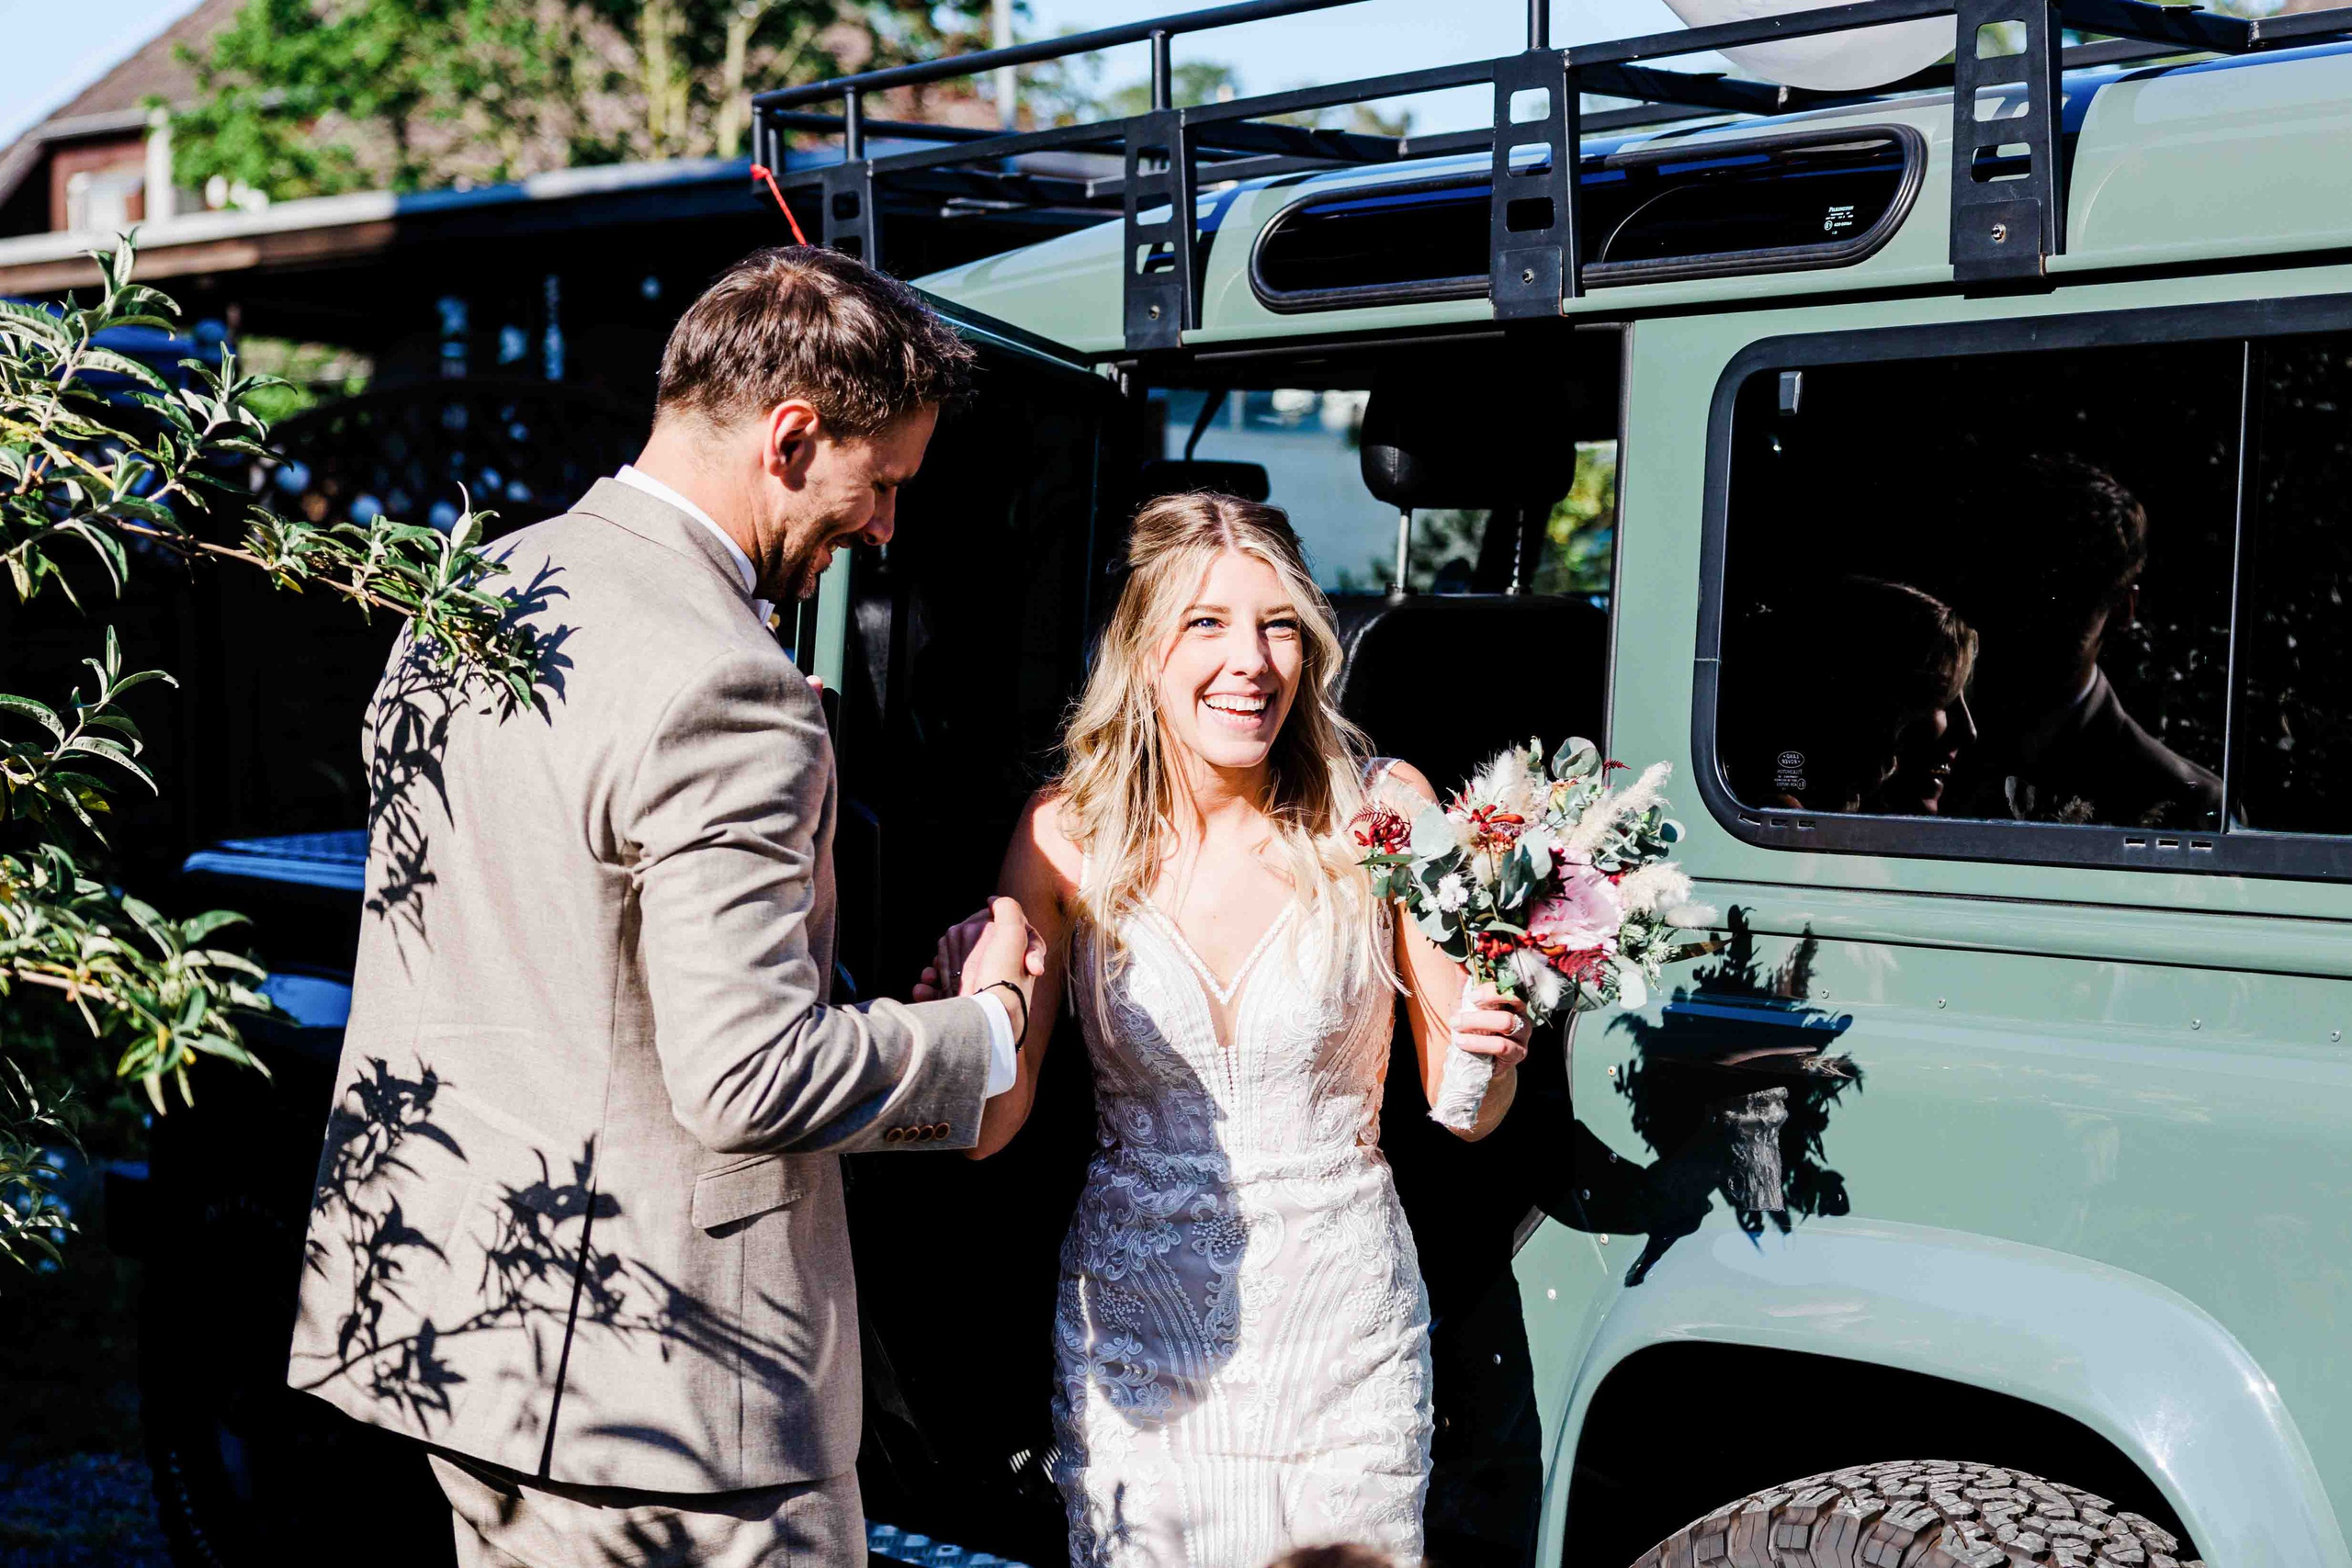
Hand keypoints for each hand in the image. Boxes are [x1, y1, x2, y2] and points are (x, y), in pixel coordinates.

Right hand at [915, 897, 1042, 1008]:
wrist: (988, 1022)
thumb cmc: (1003, 977)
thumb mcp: (1014, 933)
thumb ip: (1008, 909)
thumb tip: (992, 900)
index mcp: (1012, 956)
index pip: (994, 930)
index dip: (986, 929)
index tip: (984, 941)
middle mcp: (996, 973)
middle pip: (964, 948)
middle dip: (951, 952)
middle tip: (958, 962)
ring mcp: (975, 990)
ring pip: (946, 967)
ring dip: (935, 970)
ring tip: (931, 977)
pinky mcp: (957, 1006)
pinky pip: (935, 990)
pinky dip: (926, 988)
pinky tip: (924, 990)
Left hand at [1450, 981, 1529, 1068]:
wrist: (1482, 1062)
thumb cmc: (1476, 1030)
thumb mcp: (1467, 1006)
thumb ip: (1465, 985)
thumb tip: (1458, 961)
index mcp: (1512, 999)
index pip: (1511, 984)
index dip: (1492, 987)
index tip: (1471, 995)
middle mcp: (1522, 1013)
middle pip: (1514, 999)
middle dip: (1487, 1000)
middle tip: (1461, 1010)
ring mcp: (1523, 1034)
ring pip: (1507, 1022)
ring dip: (1477, 1022)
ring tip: (1456, 1026)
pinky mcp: (1519, 1053)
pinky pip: (1501, 1045)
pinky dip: (1478, 1043)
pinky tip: (1462, 1042)